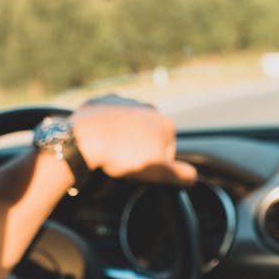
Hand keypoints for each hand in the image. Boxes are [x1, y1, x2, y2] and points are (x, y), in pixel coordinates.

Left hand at [71, 95, 197, 185]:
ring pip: (127, 124)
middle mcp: (147, 106)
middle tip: (125, 162)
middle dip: (139, 147)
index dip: (155, 164)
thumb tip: (192, 176)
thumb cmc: (123, 155)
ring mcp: (123, 102)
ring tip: (111, 151)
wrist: (85, 138)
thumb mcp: (158, 171)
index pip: (167, 149)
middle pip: (147, 134)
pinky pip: (106, 117)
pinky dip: (104, 126)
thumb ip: (180, 174)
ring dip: (122, 135)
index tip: (141, 170)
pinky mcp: (102, 101)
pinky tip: (99, 138)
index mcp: (164, 123)